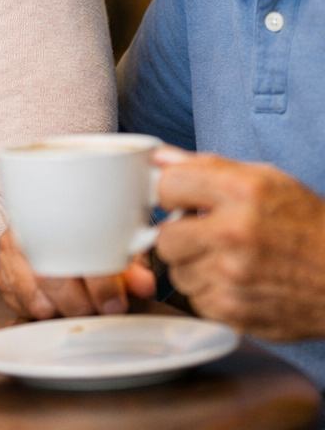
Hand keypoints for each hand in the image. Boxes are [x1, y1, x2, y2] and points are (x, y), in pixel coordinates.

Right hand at [0, 229, 155, 318]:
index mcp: (61, 215)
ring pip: (28, 291)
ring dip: (56, 309)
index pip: (80, 250)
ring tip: (74, 311)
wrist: (43, 219)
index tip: (116, 304)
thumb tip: (145, 285)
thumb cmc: (80, 235)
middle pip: (49, 276)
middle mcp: (29, 229)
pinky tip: (51, 306)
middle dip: (78, 304)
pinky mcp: (1, 269)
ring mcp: (12, 249)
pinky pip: (13, 298)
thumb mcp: (110, 245)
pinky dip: (34, 309)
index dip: (102, 284)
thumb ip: (128, 267)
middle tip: (97, 313)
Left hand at [156, 148, 324, 338]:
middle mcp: (235, 232)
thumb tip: (159, 158)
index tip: (180, 201)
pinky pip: (196, 301)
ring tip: (229, 261)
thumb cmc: (311, 227)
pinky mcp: (235, 310)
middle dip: (180, 237)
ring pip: (177, 273)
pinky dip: (211, 294)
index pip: (168, 185)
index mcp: (242, 192)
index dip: (171, 194)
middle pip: (164, 237)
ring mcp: (233, 275)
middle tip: (206, 237)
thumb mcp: (269, 181)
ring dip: (195, 268)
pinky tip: (239, 284)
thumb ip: (209, 167)